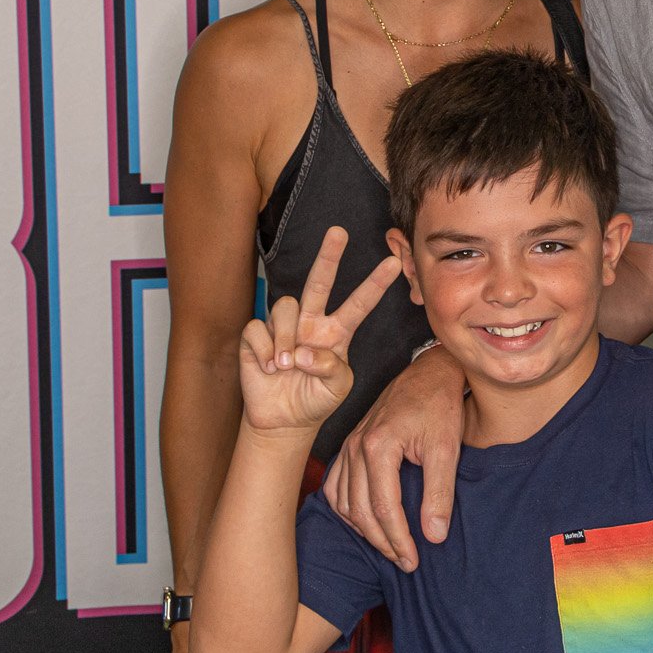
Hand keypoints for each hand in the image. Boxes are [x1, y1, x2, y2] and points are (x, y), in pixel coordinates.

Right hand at [240, 227, 400, 435]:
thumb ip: (331, 368)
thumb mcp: (337, 387)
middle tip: (339, 231)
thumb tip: (304, 352)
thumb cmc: (316, 398)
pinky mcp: (257, 336)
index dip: (375, 284)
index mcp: (337, 332)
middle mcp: (312, 322)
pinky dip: (264, 350)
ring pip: (285, 306)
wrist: (284, 421)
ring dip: (286, 337)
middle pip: (320, 281)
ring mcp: (284, 327)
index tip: (394, 263)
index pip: (359, 303)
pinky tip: (268, 368)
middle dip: (329, 256)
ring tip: (285, 365)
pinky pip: (258, 329)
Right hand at [324, 344, 466, 570]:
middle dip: (383, 542)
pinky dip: (347, 510)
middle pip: (361, 511)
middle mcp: (356, 446)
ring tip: (390, 547)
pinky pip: (336, 487)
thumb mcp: (447, 447)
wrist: (430, 372)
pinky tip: (365, 522)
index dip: (398, 540)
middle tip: (406, 562)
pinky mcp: (350, 444)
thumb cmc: (440, 404)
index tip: (413, 561)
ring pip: (345, 503)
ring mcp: (350, 444)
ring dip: (364, 530)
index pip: (384, 508)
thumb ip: (439, 492)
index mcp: (378, 445)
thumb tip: (435, 536)